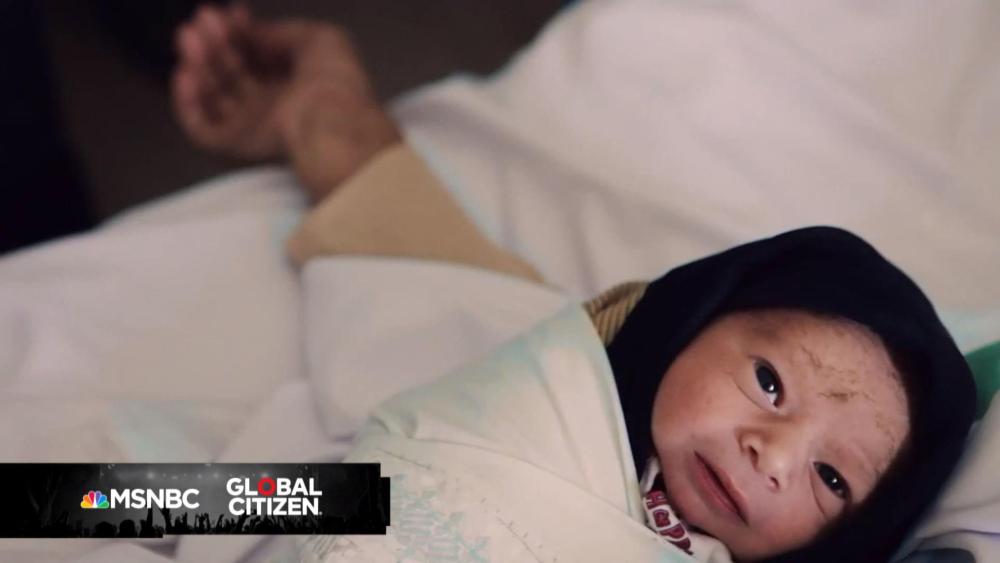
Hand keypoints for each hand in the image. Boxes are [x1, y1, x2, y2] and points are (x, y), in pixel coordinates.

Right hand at [172, 4, 399, 192]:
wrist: (330, 118)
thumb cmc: (334, 81)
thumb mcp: (319, 39)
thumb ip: (282, 32)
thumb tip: (256, 32)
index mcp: (298, 83)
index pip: (260, 56)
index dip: (244, 32)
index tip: (234, 12)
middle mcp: (274, 105)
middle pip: (234, 72)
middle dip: (216, 42)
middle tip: (203, 19)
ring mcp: (254, 126)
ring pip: (215, 95)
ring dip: (198, 64)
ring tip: (189, 38)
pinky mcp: (237, 145)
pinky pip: (203, 128)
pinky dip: (189, 104)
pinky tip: (184, 75)